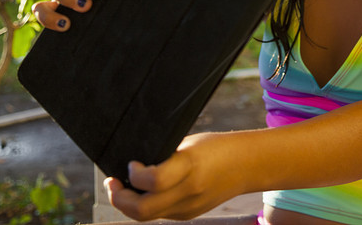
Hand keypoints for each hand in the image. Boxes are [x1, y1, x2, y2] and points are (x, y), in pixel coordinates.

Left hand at [105, 133, 238, 220]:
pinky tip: (144, 192)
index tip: (131, 163)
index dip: (133, 173)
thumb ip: (165, 156)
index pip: (153, 180)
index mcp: (190, 166)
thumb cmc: (218, 147)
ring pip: (146, 216)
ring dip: (128, 204)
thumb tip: (136, 163)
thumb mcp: (190, 144)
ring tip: (123, 188)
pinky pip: (159, 214)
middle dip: (119, 198)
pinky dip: (145, 205)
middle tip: (113, 183)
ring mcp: (188, 207)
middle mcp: (188, 191)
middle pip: (142, 210)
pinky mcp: (189, 214)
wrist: (248, 166)